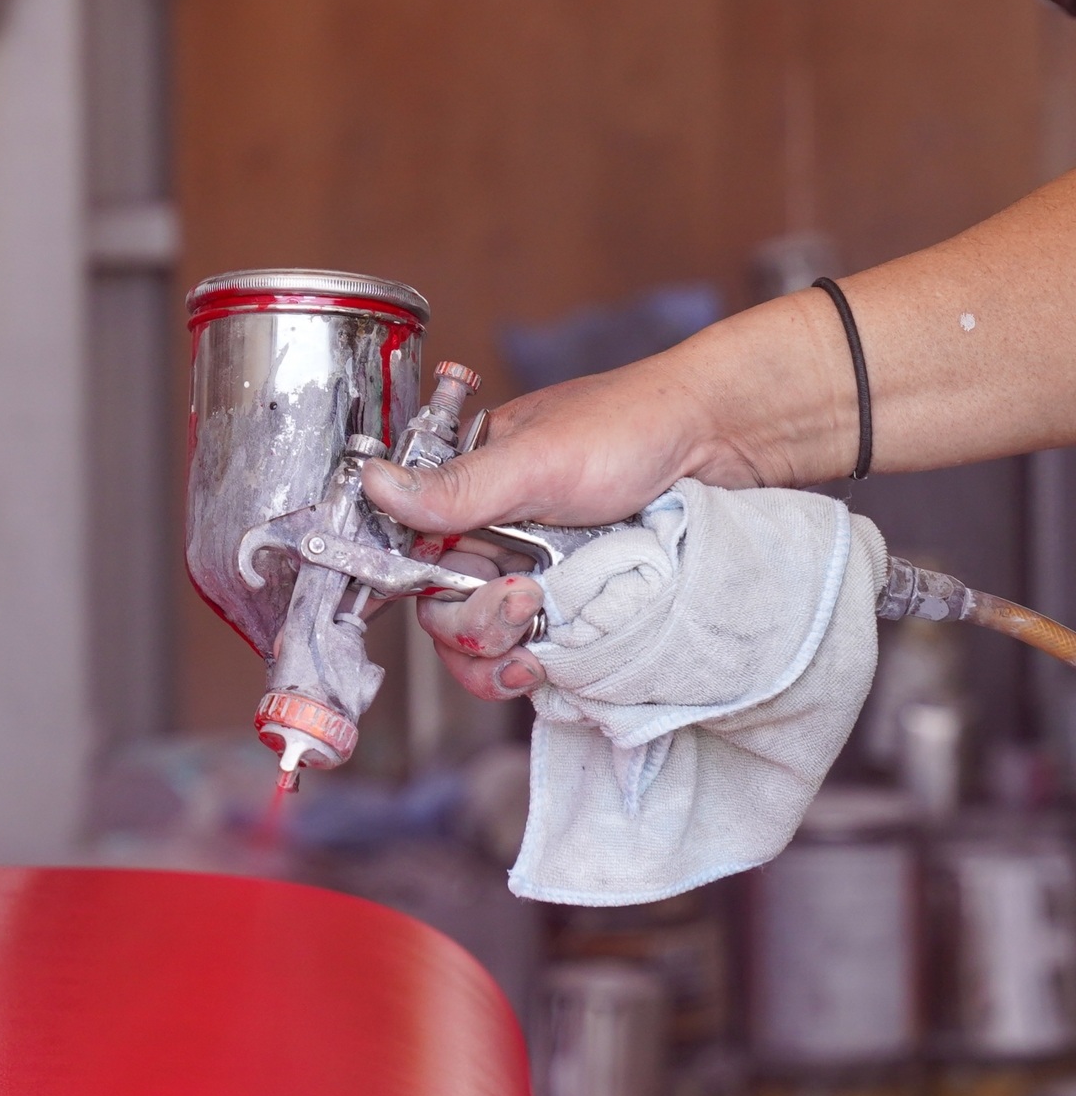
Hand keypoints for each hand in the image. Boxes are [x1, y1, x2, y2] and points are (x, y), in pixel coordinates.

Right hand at [359, 307, 835, 698]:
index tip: (457, 603)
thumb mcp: (537, 460)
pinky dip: (539, 668)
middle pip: (443, 614)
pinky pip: (535, 651)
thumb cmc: (630, 427)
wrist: (723, 441)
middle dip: (471, 630)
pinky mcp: (572, 605)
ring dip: (499, 661)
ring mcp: (530, 573)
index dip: (420, 595)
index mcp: (463, 491)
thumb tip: (372, 483)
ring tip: (534, 658)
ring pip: (485, 644)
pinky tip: (554, 665)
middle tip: (521, 610)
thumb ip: (456, 487)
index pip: (409, 560)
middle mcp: (488, 536)